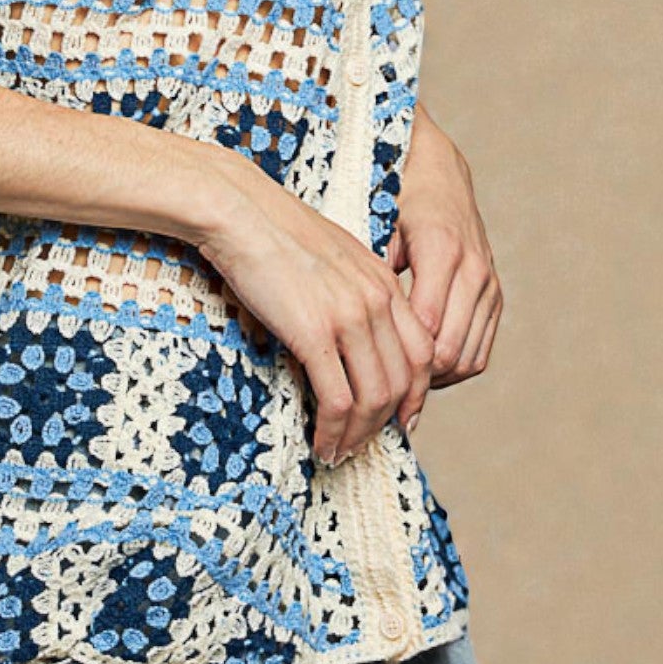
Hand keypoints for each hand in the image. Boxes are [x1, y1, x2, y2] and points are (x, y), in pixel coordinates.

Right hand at [190, 150, 434, 466]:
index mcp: (383, 282)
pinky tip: (322, 442)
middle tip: (365, 444)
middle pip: (404, 381)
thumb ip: (350, 292)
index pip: (422, 350)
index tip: (400, 418)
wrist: (240, 210)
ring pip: (374, 397)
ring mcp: (348, 318)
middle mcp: (377, 301)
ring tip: (340, 453)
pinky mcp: (314, 333)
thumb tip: (341, 336)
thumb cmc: (273, 231)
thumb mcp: (331, 257)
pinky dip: (334, 430)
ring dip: (359, 435)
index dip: (416, 393)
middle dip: (386, 422)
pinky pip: (338, 398)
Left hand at [391, 102, 501, 393]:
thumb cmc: (397, 199)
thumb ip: (369, 271)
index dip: (397, 361)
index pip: (425, 328)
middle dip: (414, 380)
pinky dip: (454, 369)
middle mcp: (472, 270)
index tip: (365, 377)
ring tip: (397, 387)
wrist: (439, 173)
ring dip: (435, 380)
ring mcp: (488, 285)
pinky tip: (422, 372)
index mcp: (440, 251)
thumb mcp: (376, 227)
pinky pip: (480, 350)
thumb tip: (347, 323)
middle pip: (448, 350)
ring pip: (468, 358)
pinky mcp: (494, 296)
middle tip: (378, 395)